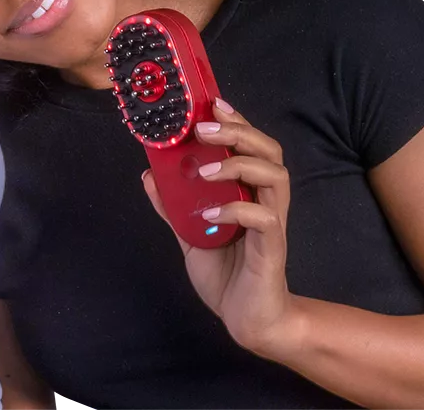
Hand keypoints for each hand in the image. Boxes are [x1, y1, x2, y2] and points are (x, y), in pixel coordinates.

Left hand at [140, 97, 300, 356]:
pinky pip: (263, 219)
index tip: (212, 104)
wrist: (248, 319)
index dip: (237, 122)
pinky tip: (209, 213)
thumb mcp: (189, 233)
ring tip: (206, 171)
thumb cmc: (226, 273)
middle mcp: (265, 202)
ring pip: (274, 178)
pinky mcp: (271, 248)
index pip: (253, 146)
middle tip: (205, 130)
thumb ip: (173, 205)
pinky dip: (235, 210)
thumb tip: (149, 174)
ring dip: (239, 165)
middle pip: (270, 152)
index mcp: (249, 193)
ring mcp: (272, 224)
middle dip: (239, 133)